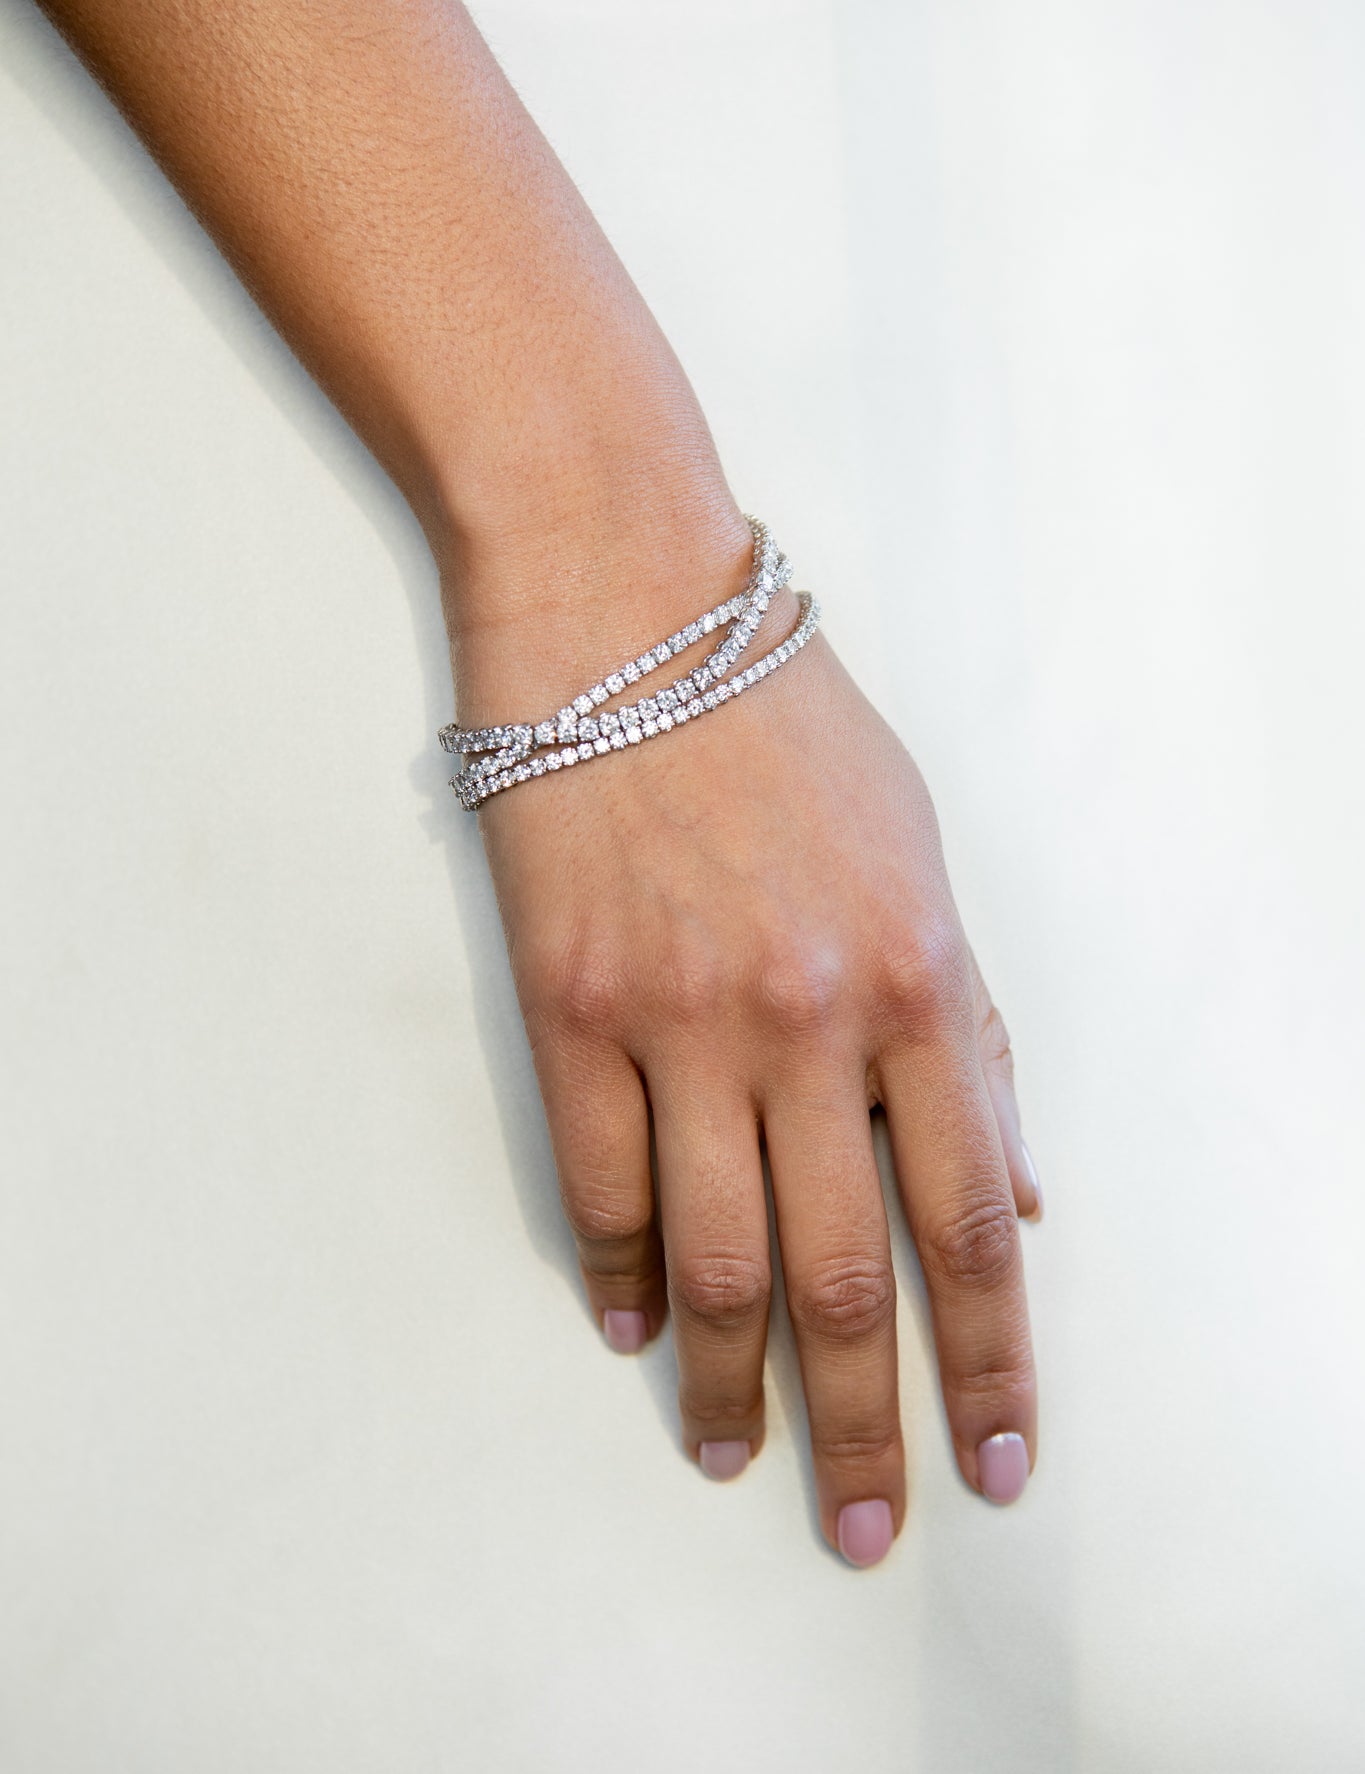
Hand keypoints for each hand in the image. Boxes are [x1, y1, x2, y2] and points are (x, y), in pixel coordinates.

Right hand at [467, 554, 1040, 1568]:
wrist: (624, 608)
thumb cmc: (784, 723)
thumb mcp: (920, 856)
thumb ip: (973, 1029)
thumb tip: (1014, 1187)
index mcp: (919, 979)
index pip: (976, 1220)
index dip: (998, 1359)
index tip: (1003, 1455)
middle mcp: (805, 1018)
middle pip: (849, 1276)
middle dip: (868, 1425)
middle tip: (868, 1525)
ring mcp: (679, 1019)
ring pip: (718, 1259)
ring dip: (735, 1382)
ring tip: (742, 1457)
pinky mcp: (568, 1007)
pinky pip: (597, 1186)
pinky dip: (621, 1275)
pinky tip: (641, 1330)